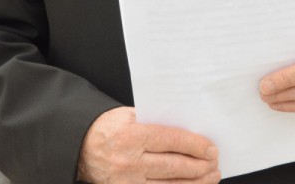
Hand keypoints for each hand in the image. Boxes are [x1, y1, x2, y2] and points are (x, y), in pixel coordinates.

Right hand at [77, 107, 219, 182]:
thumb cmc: (108, 128)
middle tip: (214, 162)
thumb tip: (190, 128)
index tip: (211, 148)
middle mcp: (130, 162)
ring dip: (196, 183)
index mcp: (132, 136)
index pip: (172, 140)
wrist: (80, 147)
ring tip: (211, 176)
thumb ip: (157, 121)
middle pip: (175, 166)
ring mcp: (128, 182)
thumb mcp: (129, 116)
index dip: (196, 145)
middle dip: (200, 166)